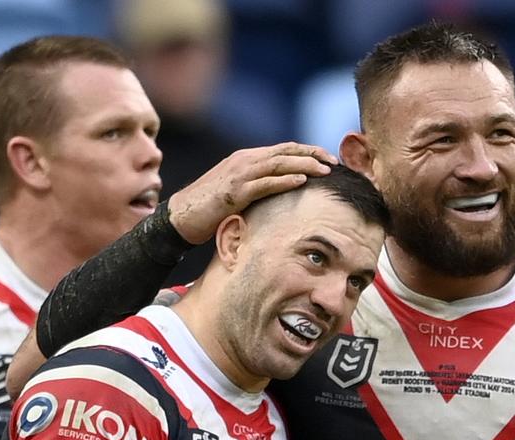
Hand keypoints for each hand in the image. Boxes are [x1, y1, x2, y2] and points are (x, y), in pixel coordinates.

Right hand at [168, 142, 336, 243]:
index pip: (283, 149)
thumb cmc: (209, 206)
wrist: (181, 215)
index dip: (307, 150)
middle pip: (285, 151)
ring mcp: (239, 175)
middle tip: (333, 161)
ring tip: (324, 169)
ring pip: (278, 163)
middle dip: (312, 153)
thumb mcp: (237, 190)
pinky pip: (264, 183)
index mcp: (247, 158)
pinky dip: (284, 180)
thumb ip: (257, 185)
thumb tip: (280, 191)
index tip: (327, 157)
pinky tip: (301, 180)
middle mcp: (245, 161)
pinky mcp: (235, 192)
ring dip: (304, 164)